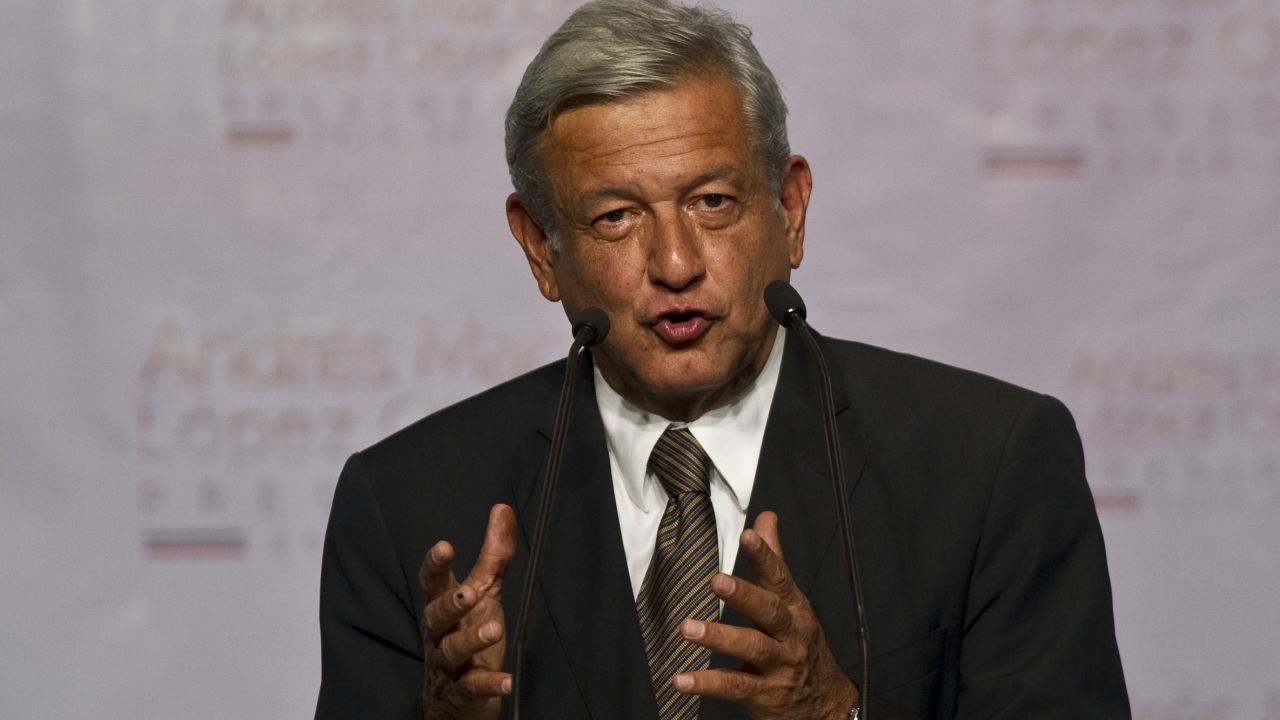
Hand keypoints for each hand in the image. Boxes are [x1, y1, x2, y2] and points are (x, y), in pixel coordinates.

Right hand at [418, 504, 517, 719]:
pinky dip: (489, 685)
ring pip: (451, 652)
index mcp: (443, 607)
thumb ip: (492, 556)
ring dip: (471, 639)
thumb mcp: (484, 593)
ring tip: (493, 629)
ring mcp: (447, 666)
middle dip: (449, 604)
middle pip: (436, 617)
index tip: (443, 546)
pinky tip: (506, 681)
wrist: (456, 701)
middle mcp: (439, 634)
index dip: (435, 566)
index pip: (432, 584)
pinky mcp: (460, 694)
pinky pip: (471, 688)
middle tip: (468, 593)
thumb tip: (502, 509)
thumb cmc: (468, 637)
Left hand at [672, 511, 859, 719]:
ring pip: (752, 647)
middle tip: (716, 581)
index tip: (748, 536)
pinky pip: (735, 686)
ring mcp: (779, 665)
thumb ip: (773, 561)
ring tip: (689, 628)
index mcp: (794, 609)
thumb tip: (765, 519)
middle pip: (769, 611)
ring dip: (719, 637)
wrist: (826, 704)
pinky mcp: (766, 694)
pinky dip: (708, 683)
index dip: (764, 555)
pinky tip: (684, 679)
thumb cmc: (803, 647)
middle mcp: (789, 635)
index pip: (779, 577)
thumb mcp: (793, 603)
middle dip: (744, 594)